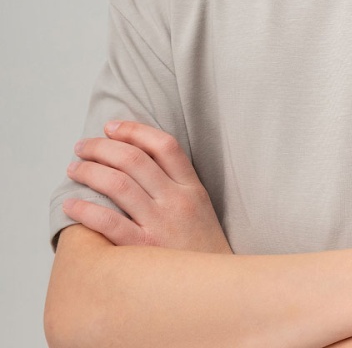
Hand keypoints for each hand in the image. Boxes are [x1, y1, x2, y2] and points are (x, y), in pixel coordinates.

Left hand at [63, 119, 232, 253]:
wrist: (214, 290)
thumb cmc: (200, 248)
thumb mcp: (199, 207)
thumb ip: (176, 183)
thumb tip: (137, 159)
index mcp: (192, 187)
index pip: (164, 145)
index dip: (134, 130)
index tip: (111, 127)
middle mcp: (177, 200)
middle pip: (135, 160)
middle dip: (102, 147)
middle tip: (82, 146)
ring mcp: (160, 225)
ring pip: (118, 185)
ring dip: (90, 172)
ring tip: (74, 168)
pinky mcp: (143, 250)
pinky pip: (108, 223)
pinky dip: (86, 209)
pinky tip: (71, 204)